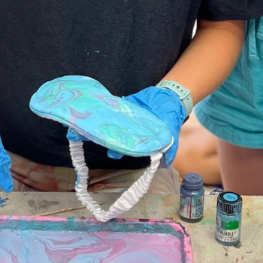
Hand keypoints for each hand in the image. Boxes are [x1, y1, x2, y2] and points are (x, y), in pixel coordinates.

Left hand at [67, 86, 185, 167]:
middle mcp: (127, 130)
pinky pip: (112, 105)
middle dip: (103, 138)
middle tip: (93, 138)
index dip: (117, 151)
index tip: (113, 153)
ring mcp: (123, 117)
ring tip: (90, 125)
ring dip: (100, 124)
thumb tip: (165, 164)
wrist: (169, 97)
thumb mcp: (171, 136)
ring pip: (109, 122)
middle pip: (113, 136)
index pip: (125, 148)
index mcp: (137, 140)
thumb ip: (169, 150)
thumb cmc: (169, 120)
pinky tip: (96, 108)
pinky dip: (104, 106)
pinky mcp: (123, 104)